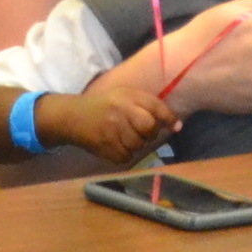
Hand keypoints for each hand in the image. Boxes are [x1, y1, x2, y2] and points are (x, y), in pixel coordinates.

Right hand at [43, 86, 179, 165]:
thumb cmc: (105, 105)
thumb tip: (176, 124)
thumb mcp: (124, 95)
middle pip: (149, 127)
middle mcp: (121, 112)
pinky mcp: (107, 148)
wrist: (74, 117)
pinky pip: (127, 156)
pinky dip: (125, 153)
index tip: (177, 126)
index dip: (168, 118)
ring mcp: (113, 131)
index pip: (155, 107)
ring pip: (139, 144)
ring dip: (136, 143)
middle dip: (149, 132)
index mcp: (127, 96)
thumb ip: (148, 105)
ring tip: (124, 135)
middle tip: (141, 130)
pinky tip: (116, 144)